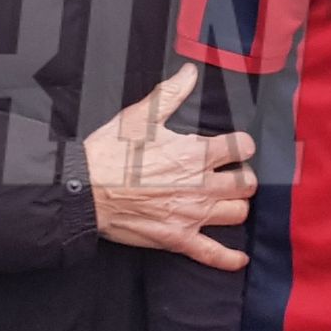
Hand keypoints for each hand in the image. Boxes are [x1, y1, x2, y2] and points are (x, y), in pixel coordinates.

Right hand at [84, 64, 255, 269]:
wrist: (84, 190)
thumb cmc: (111, 152)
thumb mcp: (141, 116)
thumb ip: (171, 93)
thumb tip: (189, 71)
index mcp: (196, 154)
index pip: (242, 148)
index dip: (240, 146)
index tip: (233, 147)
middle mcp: (201, 186)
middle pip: (246, 184)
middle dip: (242, 177)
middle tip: (230, 174)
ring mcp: (191, 215)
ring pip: (237, 214)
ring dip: (235, 206)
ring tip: (226, 201)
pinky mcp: (178, 239)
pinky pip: (213, 254)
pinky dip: (229, 259)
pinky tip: (239, 259)